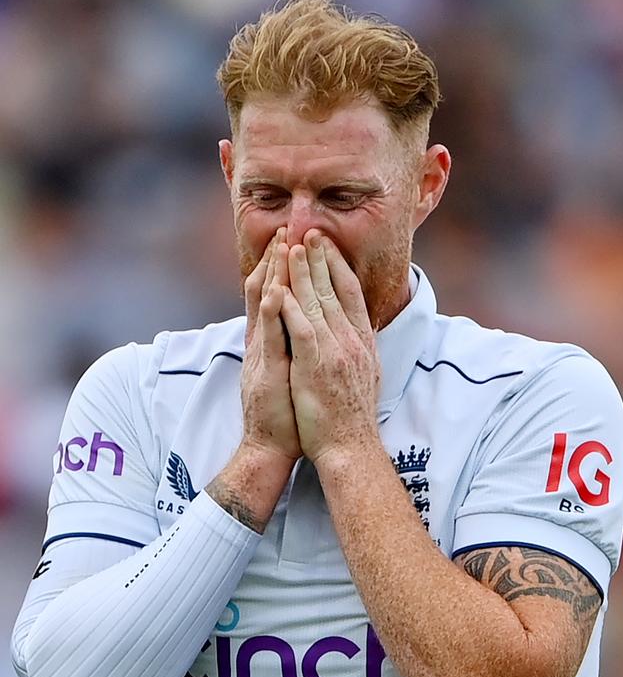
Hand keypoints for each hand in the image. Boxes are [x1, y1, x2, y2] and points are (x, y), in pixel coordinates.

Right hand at [240, 230, 301, 461]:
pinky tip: (277, 292)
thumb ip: (294, 346)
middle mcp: (264, 343)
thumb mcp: (292, 370)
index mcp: (272, 341)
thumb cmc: (288, 411)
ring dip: (271, 276)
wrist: (272, 445)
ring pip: (265, 308)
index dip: (284, 269)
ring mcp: (263, 355)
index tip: (295, 241)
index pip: (277, 296)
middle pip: (268, 293)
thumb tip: (306, 327)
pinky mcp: (266, 372)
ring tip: (280, 247)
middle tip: (286, 230)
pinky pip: (269, 338)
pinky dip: (271, 313)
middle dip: (277, 261)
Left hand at [280, 231, 381, 463]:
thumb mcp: (365, 375)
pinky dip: (291, 306)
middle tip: (310, 231)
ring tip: (293, 245)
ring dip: (304, 272)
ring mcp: (335, 353)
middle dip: (321, 258)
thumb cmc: (351, 417)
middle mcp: (352, 342)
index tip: (327, 245)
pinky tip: (281, 287)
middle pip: (335, 290)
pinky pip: (302, 328)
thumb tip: (358, 330)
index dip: (339, 266)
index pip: (351, 294)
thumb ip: (358, 348)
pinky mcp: (316, 367)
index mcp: (362, 342)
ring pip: (318, 303)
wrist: (350, 447)